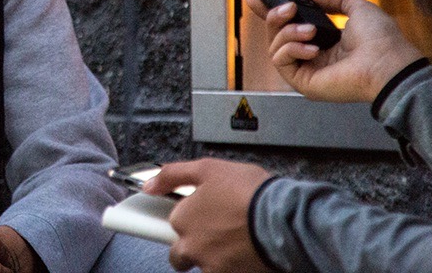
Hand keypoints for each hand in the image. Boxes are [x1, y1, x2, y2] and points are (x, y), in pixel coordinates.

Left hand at [142, 158, 272, 272]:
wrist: (284, 220)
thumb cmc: (248, 192)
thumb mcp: (208, 169)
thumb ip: (173, 175)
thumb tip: (148, 186)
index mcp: (183, 221)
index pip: (173, 224)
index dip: (189, 218)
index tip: (202, 215)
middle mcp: (192, 248)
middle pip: (180, 256)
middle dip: (193, 247)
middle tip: (216, 234)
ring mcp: (212, 268)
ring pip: (205, 267)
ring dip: (215, 258)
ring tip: (238, 242)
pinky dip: (235, 266)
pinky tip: (248, 253)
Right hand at [247, 0, 422, 102]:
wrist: (388, 63)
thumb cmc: (381, 41)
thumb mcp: (358, 8)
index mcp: (324, 41)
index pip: (289, 27)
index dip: (271, 13)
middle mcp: (312, 56)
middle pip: (275, 34)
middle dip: (274, 17)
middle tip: (286, 8)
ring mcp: (306, 69)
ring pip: (275, 45)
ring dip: (288, 32)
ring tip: (310, 30)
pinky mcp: (302, 82)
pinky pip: (280, 61)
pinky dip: (291, 49)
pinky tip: (312, 48)